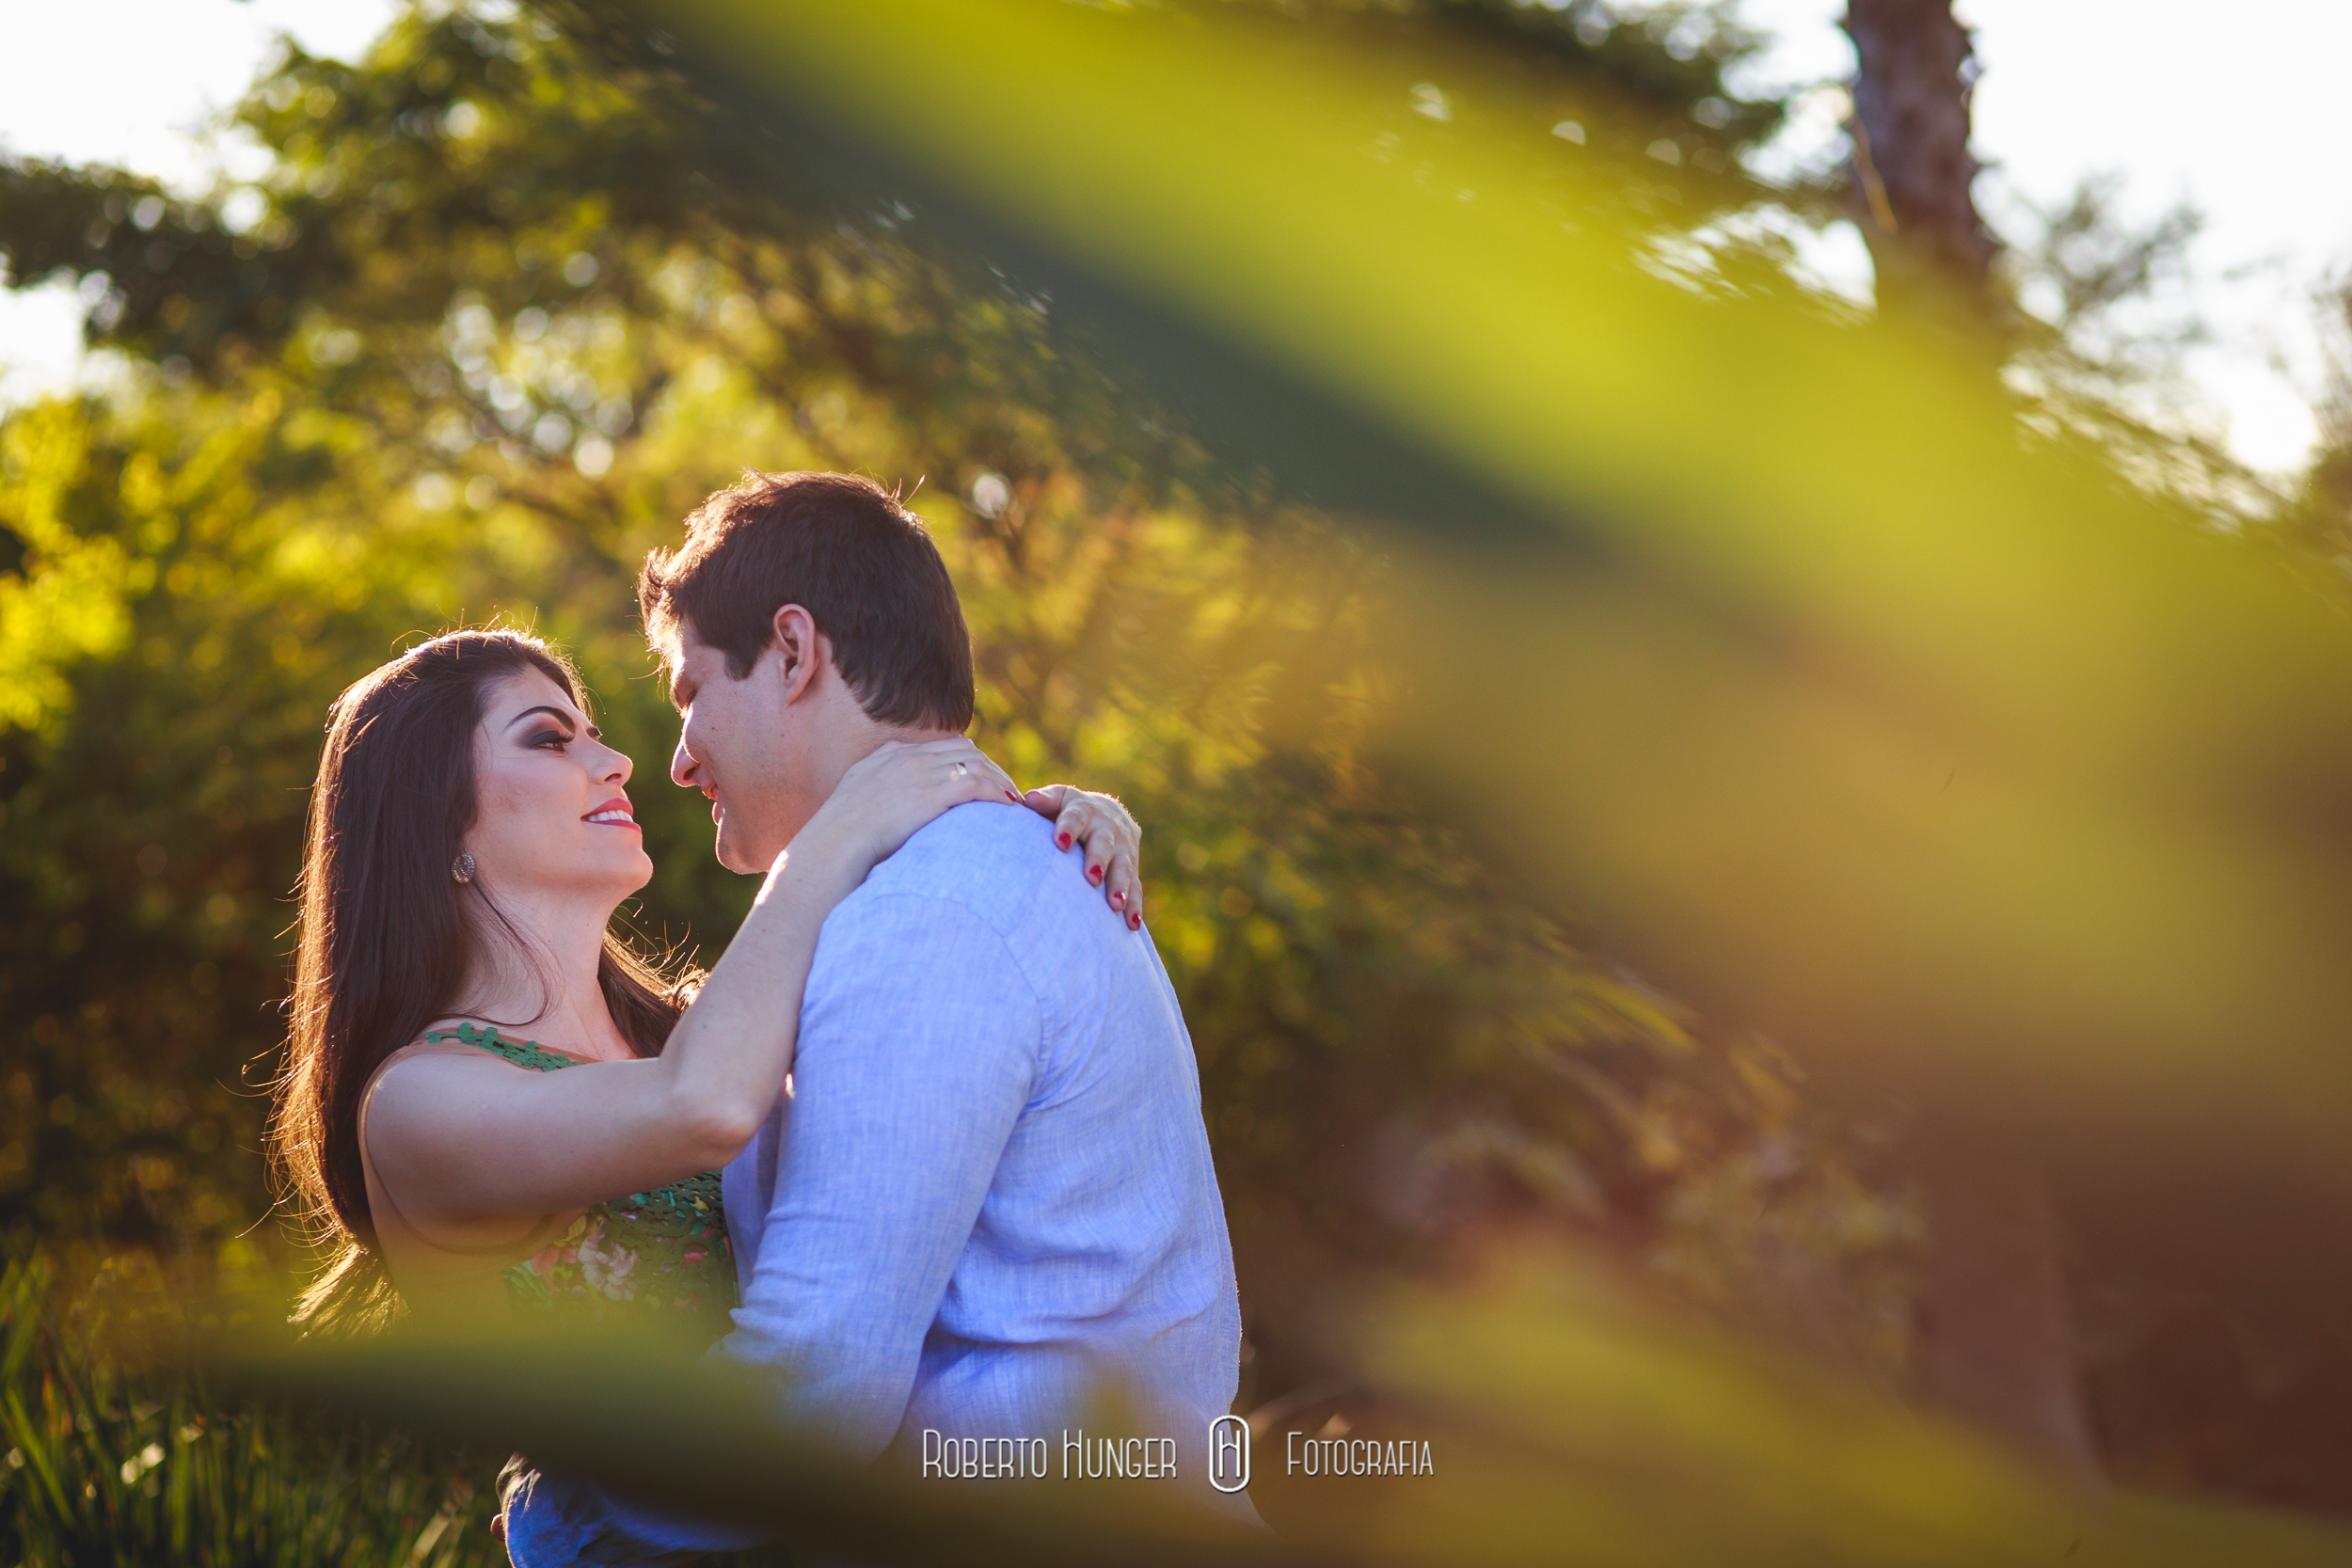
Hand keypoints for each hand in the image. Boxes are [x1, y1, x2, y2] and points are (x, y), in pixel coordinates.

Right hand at [791, 738, 1019, 884]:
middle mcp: (906, 757)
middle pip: (965, 750)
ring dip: (1000, 782)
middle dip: (990, 769)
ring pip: (976, 764)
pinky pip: (977, 785)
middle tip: (1006, 793)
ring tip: (1015, 804)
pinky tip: (1009, 810)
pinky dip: (997, 795)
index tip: (982, 783)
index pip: (941, 747)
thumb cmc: (836, 843)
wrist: (830, 849)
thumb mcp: (853, 809)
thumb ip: (873, 801)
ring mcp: (918, 771)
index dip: (967, 763)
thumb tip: (885, 818)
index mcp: (887, 756)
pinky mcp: (931, 792)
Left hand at [1023, 785, 1144, 929]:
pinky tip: (1132, 924)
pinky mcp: (1133, 866)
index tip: (1059, 843)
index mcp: (1084, 808)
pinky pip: (1136, 885)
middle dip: (1099, 860)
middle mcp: (1108, 825)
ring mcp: (1124, 846)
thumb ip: (1044, 802)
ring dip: (1120, 886)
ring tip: (1115, 905)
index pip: (1076, 816)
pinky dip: (1135, 905)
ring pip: (1123, 866)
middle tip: (1091, 878)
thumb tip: (1028, 799)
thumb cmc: (1067, 811)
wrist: (1106, 813)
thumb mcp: (1057, 800)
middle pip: (1104, 842)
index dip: (1068, 828)